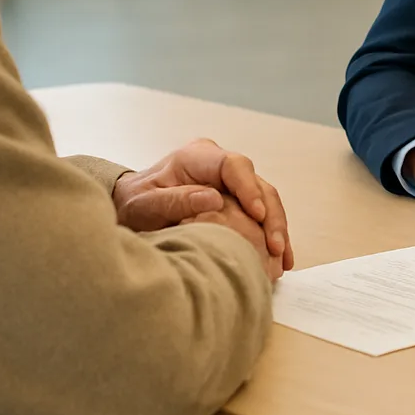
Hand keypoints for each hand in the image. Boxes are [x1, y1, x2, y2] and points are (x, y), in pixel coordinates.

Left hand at [112, 139, 293, 269]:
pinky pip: (261, 214)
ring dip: (276, 228)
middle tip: (275, 246)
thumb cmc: (135, 204)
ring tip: (282, 258)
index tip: (256, 214)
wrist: (133, 209)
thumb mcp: (145, 204)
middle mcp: (218, 165)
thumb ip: (175, 200)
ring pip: (265, 199)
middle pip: (257, 183)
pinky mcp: (237, 201)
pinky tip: (282, 258)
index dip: (249, 188)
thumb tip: (213, 199)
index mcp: (197, 157)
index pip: (233, 165)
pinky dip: (272, 235)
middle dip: (270, 215)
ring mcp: (230, 182)